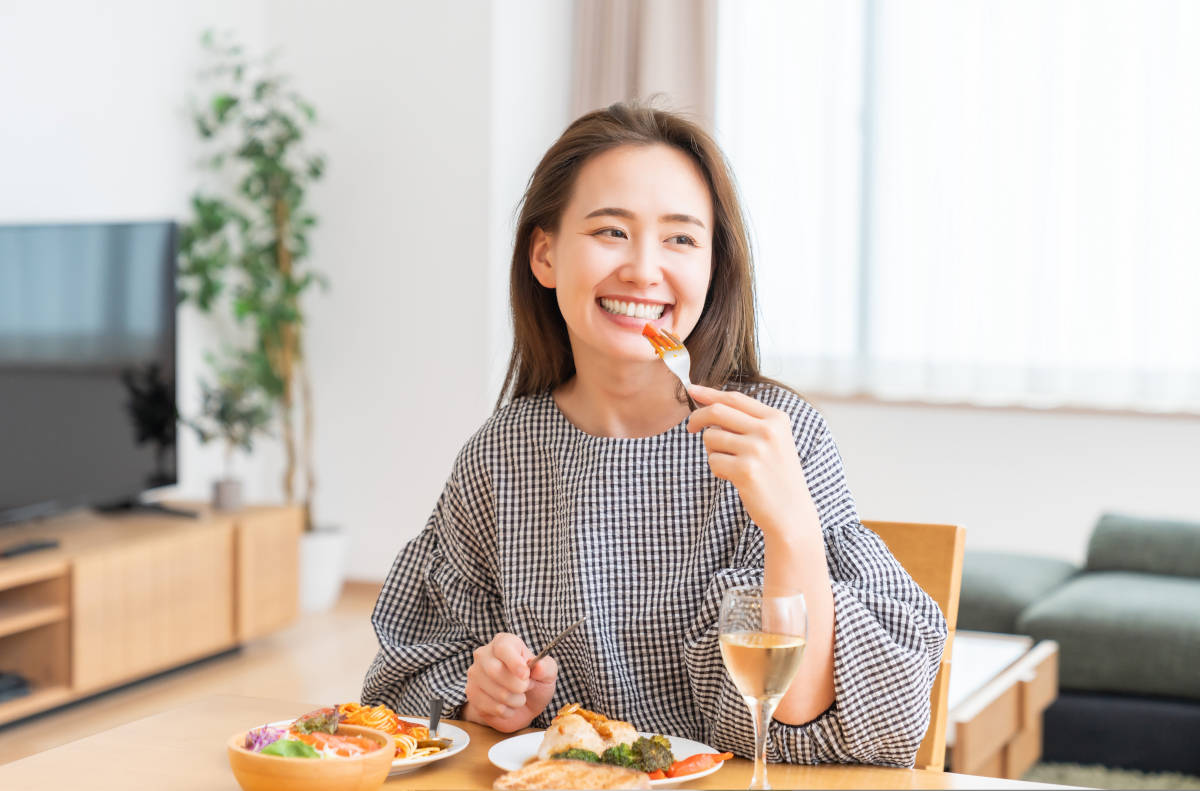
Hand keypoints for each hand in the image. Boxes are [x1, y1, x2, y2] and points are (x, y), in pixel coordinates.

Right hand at [462, 633, 557, 731]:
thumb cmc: (534, 683)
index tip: (525, 674)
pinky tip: (508, 706)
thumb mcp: (547, 673)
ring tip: (519, 697)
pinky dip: (506, 711)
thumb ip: (545, 668)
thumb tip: (538, 666)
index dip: (514, 662)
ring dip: (515, 700)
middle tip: (526, 687)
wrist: (522, 705)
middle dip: (518, 685)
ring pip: (495, 692)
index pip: (503, 648)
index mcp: (503, 642)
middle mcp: (484, 655)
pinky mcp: (472, 695)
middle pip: (495, 671)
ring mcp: (475, 675)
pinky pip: (490, 707)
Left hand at [686, 384, 818, 539]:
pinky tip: (735, 479)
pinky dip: (718, 470)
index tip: (692, 390)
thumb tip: (711, 404)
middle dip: (697, 418)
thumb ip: (749, 421)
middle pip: (717, 411)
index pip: (735, 398)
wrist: (792, 513)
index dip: (710, 393)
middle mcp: (768, 430)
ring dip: (713, 451)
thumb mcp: (774, 441)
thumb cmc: (777, 476)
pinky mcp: (745, 470)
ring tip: (733, 465)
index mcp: (776, 419)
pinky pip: (713, 460)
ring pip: (711, 437)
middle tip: (690, 428)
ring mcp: (757, 449)